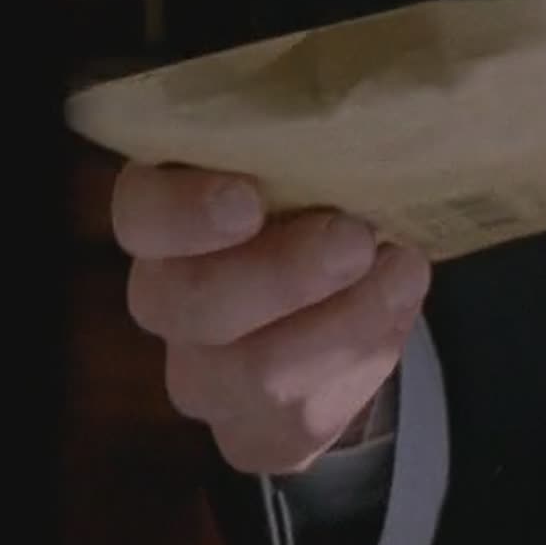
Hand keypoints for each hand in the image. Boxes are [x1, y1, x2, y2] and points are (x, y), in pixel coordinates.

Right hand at [111, 162, 430, 474]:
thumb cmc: (324, 209)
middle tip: (356, 238)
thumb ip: (314, 147)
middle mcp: (168, 301)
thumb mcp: (314, 167)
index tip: (248, 199)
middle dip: (285, 274)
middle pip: (193, 304)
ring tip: (402, 271)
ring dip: (344, 320)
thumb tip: (359, 111)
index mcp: (168, 220)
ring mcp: (203, 376)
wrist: (344, 301)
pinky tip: (395, 314)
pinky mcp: (250, 434)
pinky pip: (302, 420)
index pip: (143, 216)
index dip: (185, 214)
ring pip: (255, 373)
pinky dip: (361, 365)